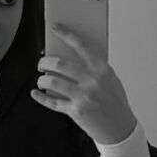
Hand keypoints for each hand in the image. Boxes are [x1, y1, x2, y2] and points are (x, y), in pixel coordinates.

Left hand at [30, 23, 136, 144]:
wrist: (121, 129)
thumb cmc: (115, 102)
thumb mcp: (111, 80)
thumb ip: (94, 69)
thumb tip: (69, 58)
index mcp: (102, 69)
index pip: (81, 46)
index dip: (66, 34)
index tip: (55, 27)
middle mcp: (92, 81)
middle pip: (59, 64)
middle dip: (45, 62)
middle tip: (41, 64)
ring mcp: (83, 96)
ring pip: (51, 82)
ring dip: (42, 80)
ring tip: (42, 80)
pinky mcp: (76, 111)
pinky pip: (52, 102)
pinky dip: (41, 97)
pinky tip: (36, 93)